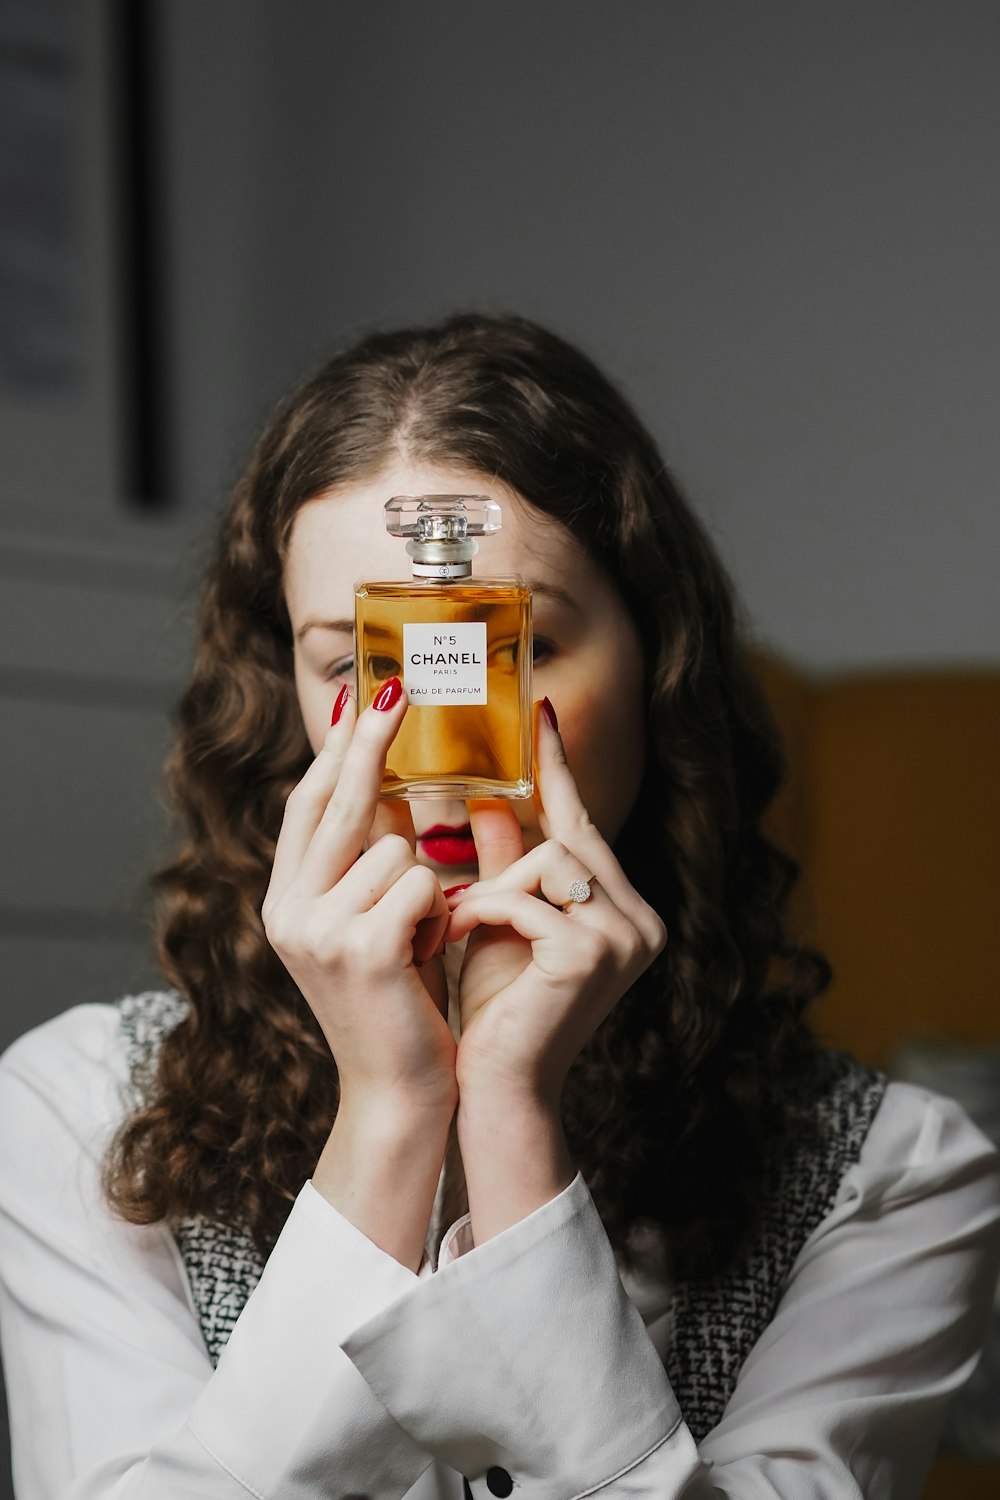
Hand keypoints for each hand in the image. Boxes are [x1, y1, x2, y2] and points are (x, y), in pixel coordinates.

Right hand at [261, 683, 456, 1114]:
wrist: (398, 1093)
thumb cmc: (397, 1005)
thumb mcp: (370, 924)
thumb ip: (365, 862)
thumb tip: (382, 782)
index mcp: (283, 902)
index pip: (306, 805)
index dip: (334, 750)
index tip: (357, 699)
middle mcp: (287, 911)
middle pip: (336, 800)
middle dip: (371, 739)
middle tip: (401, 686)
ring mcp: (319, 930)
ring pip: (397, 847)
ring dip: (426, 888)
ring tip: (419, 945)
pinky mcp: (363, 948)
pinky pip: (422, 884)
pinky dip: (438, 915)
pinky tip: (425, 959)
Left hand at [446, 701, 667, 1111]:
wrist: (494, 1088)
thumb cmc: (496, 1007)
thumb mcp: (499, 921)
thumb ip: (502, 860)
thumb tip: (491, 795)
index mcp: (627, 910)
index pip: (587, 826)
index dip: (559, 770)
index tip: (541, 710)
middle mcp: (642, 921)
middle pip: (567, 839)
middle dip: (504, 856)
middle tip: (455, 882)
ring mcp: (626, 938)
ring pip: (546, 861)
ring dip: (488, 890)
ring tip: (452, 926)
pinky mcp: (591, 954)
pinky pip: (524, 898)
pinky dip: (482, 912)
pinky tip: (455, 938)